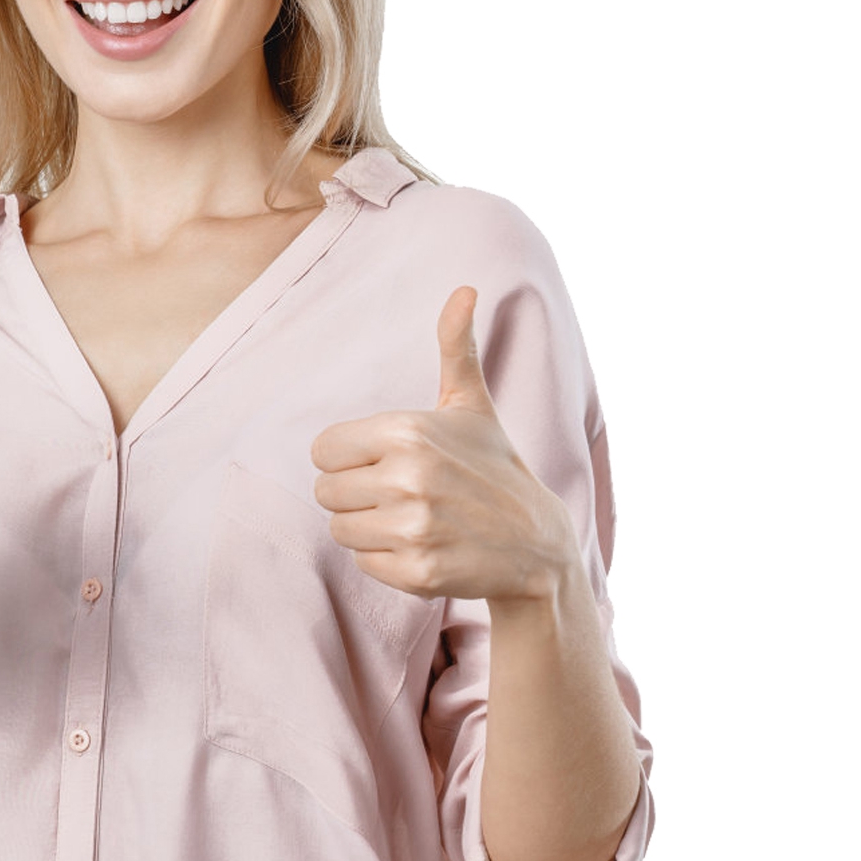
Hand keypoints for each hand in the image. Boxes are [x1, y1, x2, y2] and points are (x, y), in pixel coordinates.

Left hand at [310, 286, 577, 606]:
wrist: (537, 543)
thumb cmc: (492, 465)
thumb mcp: (470, 404)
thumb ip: (456, 346)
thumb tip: (465, 288)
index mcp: (406, 431)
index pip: (323, 450)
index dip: (348, 458)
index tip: (383, 461)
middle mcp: (407, 478)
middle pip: (326, 491)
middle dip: (355, 494)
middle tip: (399, 493)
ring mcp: (414, 527)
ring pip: (340, 528)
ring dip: (367, 527)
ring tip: (411, 518)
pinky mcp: (418, 571)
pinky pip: (363, 562)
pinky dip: (385, 559)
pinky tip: (422, 546)